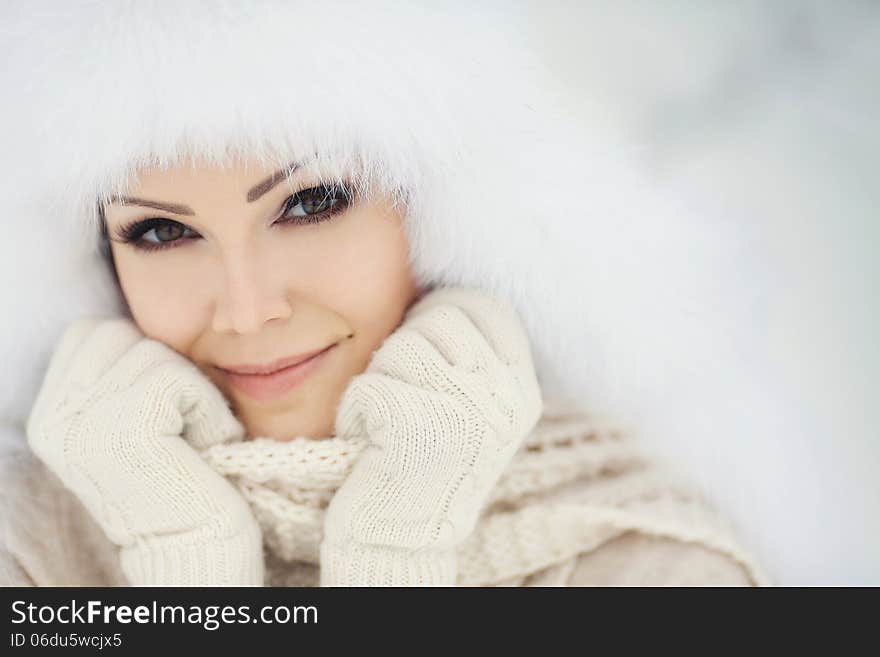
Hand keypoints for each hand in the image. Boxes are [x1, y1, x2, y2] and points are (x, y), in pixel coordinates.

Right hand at [26, 317, 263, 585]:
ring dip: (189, 390)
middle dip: (162, 368)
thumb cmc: (179, 478)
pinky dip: (206, 406)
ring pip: (153, 351)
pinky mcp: (125, 426)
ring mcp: (84, 421)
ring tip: (188, 439)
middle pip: (120, 332)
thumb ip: (115, 377)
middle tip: (176, 423)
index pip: (92, 332)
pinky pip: (178, 376)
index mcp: (49, 414)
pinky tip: (203, 446)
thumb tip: (135, 323)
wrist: (192, 547)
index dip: (139, 358)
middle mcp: (54, 416)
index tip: (157, 411)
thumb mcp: (128, 422)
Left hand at [321, 286, 542, 584]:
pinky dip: (356, 410)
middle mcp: (505, 399)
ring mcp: (468, 413)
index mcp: (521, 389)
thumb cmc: (425, 463)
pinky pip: (371, 384)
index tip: (426, 348)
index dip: (444, 312)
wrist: (404, 540)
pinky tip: (370, 440)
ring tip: (388, 420)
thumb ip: (471, 354)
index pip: (485, 305)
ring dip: (379, 378)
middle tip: (403, 393)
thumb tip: (436, 288)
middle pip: (439, 317)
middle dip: (406, 347)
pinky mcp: (421, 429)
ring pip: (401, 347)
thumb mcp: (474, 407)